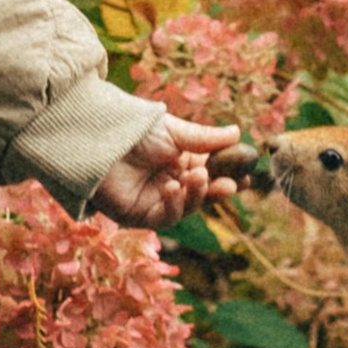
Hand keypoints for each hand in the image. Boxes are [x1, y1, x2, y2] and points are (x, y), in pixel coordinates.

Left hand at [86, 114, 247, 227]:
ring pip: (188, 206)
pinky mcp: (141, 216)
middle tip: (232, 185)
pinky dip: (175, 204)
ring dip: (197, 195)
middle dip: (218, 190)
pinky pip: (167, 217)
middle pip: (203, 193)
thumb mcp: (175, 131)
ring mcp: (157, 200)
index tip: (247, 175)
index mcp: (180, 160)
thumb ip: (206, 138)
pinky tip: (173, 187)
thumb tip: (237, 132)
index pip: (211, 172)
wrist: (100, 139)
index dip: (229, 175)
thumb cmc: (135, 130)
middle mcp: (171, 181)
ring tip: (198, 176)